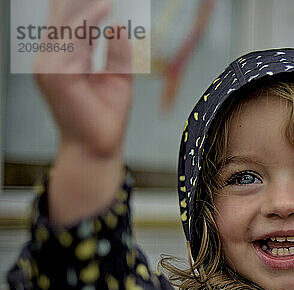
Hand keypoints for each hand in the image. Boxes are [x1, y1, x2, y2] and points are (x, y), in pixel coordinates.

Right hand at [35, 0, 132, 159]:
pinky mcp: (59, 75)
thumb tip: (118, 25)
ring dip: (87, 6)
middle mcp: (50, 60)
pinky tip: (105, 8)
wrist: (99, 146)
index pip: (64, 22)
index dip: (77, 3)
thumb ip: (116, 51)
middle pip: (60, 17)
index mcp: (60, 59)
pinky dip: (89, 21)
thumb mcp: (117, 76)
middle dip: (77, 1)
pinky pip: (74, 41)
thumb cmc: (107, 115)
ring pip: (66, 24)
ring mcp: (51, 67)